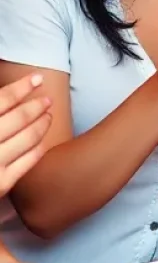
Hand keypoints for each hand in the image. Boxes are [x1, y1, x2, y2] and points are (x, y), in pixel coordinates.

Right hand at [0, 73, 52, 196]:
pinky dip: (39, 147)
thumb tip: (7, 94)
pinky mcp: (1, 184)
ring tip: (48, 115)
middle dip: (36, 105)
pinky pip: (28, 161)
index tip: (36, 78)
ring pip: (29, 138)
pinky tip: (41, 140)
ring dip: (42, 124)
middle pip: (19, 117)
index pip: (2, 100)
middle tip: (46, 99)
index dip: (21, 87)